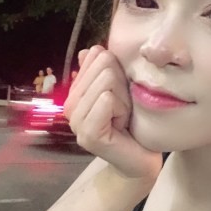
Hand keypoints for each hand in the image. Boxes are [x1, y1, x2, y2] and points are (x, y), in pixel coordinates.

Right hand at [64, 46, 161, 180]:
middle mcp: (69, 106)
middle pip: (103, 66)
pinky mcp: (87, 134)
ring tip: (123, 118)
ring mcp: (76, 121)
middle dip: (123, 85)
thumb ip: (104, 71)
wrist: (141, 159)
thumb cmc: (134, 123)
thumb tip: (88, 51)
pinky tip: (122, 127)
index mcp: (75, 92)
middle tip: (124, 109)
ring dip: (125, 100)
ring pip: (107, 82)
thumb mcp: (121, 90)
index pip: (95, 54)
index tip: (121, 95)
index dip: (118, 71)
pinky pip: (107, 100)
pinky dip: (123, 110)